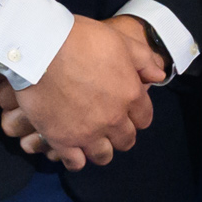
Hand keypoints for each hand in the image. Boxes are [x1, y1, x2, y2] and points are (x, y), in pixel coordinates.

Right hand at [7, 15, 167, 168]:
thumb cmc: (81, 39)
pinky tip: (71, 149)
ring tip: (90, 140)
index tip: (126, 111)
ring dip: (100, 149)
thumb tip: (160, 75)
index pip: (144, 118)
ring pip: (103, 155)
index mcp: (130, 95)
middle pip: (126, 140)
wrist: (41, 49)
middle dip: (120, 134)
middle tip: (108, 125)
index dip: (136, 115)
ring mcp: (88, 132)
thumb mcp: (120, 40)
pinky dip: (76, 159)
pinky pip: (76, 162)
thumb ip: (143, 60)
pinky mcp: (62, 140)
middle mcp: (113, 118)